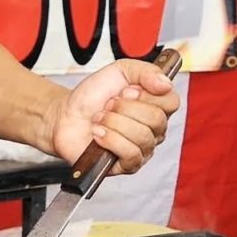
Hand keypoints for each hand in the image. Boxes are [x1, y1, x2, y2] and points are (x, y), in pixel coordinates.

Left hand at [49, 58, 179, 174]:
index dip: (146, 94)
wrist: (66, 115)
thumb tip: (166, 83)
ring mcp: (142, 148)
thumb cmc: (92, 96)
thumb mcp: (120, 71)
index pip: (171, 102)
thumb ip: (146, 71)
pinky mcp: (127, 165)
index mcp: (156, 106)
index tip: (126, 91)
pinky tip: (98, 134)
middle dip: (125, 108)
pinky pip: (131, 154)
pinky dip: (111, 140)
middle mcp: (153, 129)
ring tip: (99, 119)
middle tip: (108, 105)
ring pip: (142, 137)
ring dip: (114, 123)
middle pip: (156, 119)